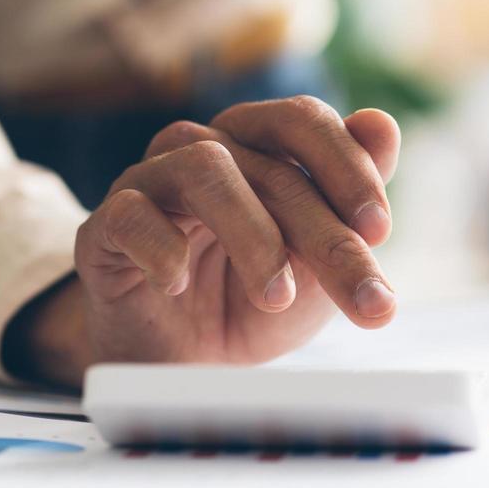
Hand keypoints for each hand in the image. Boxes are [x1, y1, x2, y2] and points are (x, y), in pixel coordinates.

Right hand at [17, 97, 400, 387]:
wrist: (182, 366)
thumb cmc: (254, 302)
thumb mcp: (319, 262)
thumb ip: (352, 196)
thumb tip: (384, 123)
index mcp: (256, 145)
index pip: (302, 121)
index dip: (347, 166)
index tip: (380, 230)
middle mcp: (203, 150)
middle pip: (270, 166)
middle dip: (325, 235)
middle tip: (363, 296)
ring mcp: (149, 183)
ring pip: (203, 170)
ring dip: (253, 235)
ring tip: (277, 297)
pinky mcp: (104, 229)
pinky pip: (130, 216)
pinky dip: (164, 249)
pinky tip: (182, 285)